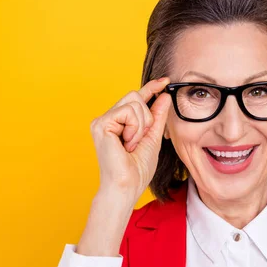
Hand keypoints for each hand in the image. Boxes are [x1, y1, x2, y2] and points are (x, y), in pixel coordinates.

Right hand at [90, 77, 171, 202]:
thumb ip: (157, 117)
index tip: (166, 80)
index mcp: (118, 122)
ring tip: (132, 144)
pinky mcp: (101, 123)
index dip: (151, 88)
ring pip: (134, 102)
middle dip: (147, 117)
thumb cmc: (137, 169)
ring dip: (142, 125)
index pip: (136, 99)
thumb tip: (164, 96)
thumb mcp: (153, 137)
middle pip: (135, 96)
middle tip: (140, 139)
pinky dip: (135, 128)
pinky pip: (129, 111)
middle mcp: (108, 119)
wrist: (127, 185)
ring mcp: (102, 120)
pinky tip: (127, 143)